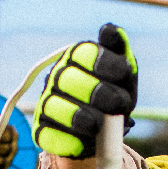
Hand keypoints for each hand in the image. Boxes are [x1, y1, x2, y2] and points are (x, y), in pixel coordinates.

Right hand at [35, 23, 137, 158]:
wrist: (103, 134)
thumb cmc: (115, 97)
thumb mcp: (124, 77)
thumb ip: (120, 52)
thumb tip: (109, 29)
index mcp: (77, 58)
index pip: (84, 53)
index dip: (105, 62)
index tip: (124, 73)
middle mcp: (57, 76)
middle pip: (69, 79)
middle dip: (99, 93)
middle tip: (121, 104)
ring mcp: (47, 103)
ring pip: (56, 107)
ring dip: (83, 117)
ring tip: (100, 124)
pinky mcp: (42, 130)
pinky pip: (50, 134)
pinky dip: (70, 138)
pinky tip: (86, 138)